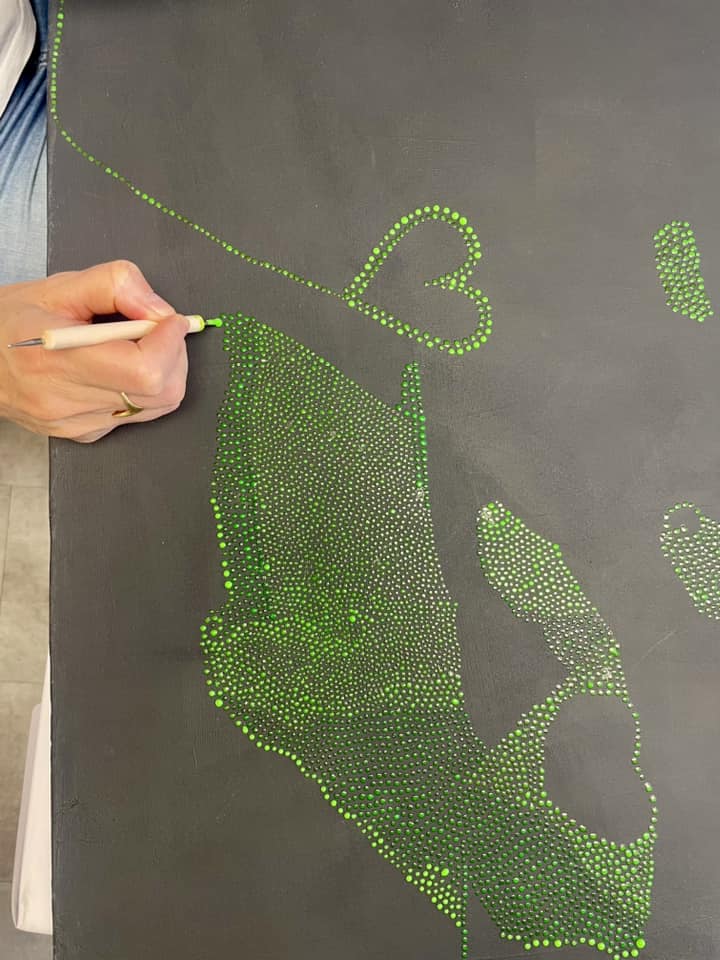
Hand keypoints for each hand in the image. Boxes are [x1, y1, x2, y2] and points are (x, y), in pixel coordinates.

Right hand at [0, 260, 189, 441]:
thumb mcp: (57, 287)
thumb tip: (159, 310)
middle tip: (155, 329)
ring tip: (137, 346)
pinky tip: (119, 368)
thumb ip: (115, 285)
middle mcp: (67, 402)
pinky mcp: (84, 434)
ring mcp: (77, 424)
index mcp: (58, 361)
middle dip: (173, 355)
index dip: (169, 343)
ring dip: (163, 371)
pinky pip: (136, 415)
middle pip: (161, 392)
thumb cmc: (8, 322)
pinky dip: (143, 389)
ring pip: (157, 406)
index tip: (169, 320)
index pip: (144, 371)